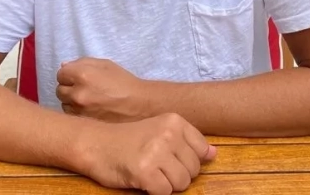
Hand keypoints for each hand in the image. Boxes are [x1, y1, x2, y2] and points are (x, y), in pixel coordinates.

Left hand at [56, 57, 147, 121]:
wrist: (139, 105)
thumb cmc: (123, 82)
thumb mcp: (105, 65)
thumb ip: (83, 63)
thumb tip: (64, 66)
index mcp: (82, 74)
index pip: (60, 74)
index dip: (69, 75)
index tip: (77, 78)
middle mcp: (77, 93)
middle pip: (59, 90)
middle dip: (69, 88)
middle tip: (82, 89)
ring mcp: (79, 110)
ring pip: (64, 105)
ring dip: (71, 102)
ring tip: (87, 101)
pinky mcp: (83, 123)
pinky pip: (72, 116)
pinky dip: (77, 113)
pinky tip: (89, 110)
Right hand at [78, 113, 216, 194]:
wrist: (95, 144)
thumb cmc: (129, 140)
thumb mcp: (159, 131)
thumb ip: (188, 142)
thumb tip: (214, 154)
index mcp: (174, 121)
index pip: (202, 150)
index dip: (187, 161)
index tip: (171, 158)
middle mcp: (168, 133)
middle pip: (193, 170)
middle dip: (177, 174)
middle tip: (156, 166)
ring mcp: (157, 152)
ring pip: (182, 183)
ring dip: (167, 184)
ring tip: (150, 172)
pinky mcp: (145, 171)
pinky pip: (165, 192)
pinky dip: (155, 192)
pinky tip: (142, 179)